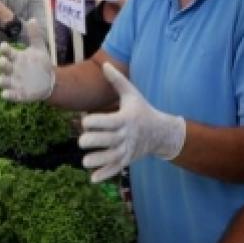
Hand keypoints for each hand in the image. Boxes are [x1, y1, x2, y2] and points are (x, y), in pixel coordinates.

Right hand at [0, 41, 54, 101]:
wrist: (48, 81)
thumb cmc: (39, 63)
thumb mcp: (39, 49)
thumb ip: (35, 35)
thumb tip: (32, 19)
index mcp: (15, 57)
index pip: (7, 52)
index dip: (4, 49)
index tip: (4, 46)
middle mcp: (11, 69)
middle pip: (2, 66)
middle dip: (1, 64)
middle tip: (2, 62)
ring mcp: (13, 82)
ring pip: (2, 81)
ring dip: (0, 81)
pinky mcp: (17, 94)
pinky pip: (9, 95)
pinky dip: (7, 95)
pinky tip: (6, 94)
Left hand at [79, 64, 186, 182]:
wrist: (161, 132)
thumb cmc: (142, 110)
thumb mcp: (132, 94)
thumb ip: (117, 80)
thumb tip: (104, 64)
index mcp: (125, 118)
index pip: (106, 122)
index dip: (92, 122)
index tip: (85, 121)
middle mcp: (126, 135)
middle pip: (106, 141)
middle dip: (91, 142)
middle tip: (82, 141)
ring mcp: (127, 149)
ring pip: (110, 158)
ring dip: (96, 161)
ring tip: (85, 161)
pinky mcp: (127, 160)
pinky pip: (115, 169)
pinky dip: (104, 175)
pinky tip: (92, 179)